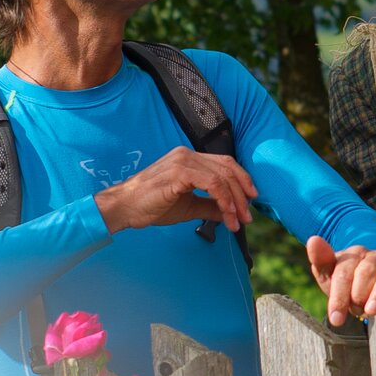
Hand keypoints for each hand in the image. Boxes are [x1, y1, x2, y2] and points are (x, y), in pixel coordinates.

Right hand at [93, 147, 257, 233]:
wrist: (124, 208)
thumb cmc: (150, 206)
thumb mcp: (188, 206)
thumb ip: (210, 206)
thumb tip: (230, 212)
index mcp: (189, 158)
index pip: (225, 164)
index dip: (242, 181)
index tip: (250, 201)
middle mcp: (188, 154)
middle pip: (228, 169)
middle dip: (243, 194)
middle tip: (247, 216)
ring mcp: (183, 161)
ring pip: (223, 176)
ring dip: (235, 201)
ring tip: (238, 220)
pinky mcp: (179, 172)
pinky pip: (212, 184)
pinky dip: (224, 199)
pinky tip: (226, 214)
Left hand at [306, 237, 375, 325]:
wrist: (366, 287)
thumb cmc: (345, 283)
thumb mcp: (328, 275)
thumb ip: (320, 259)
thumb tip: (313, 239)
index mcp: (353, 254)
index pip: (344, 273)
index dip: (339, 297)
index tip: (335, 319)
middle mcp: (374, 257)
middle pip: (366, 272)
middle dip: (358, 295)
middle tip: (355, 311)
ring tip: (370, 311)